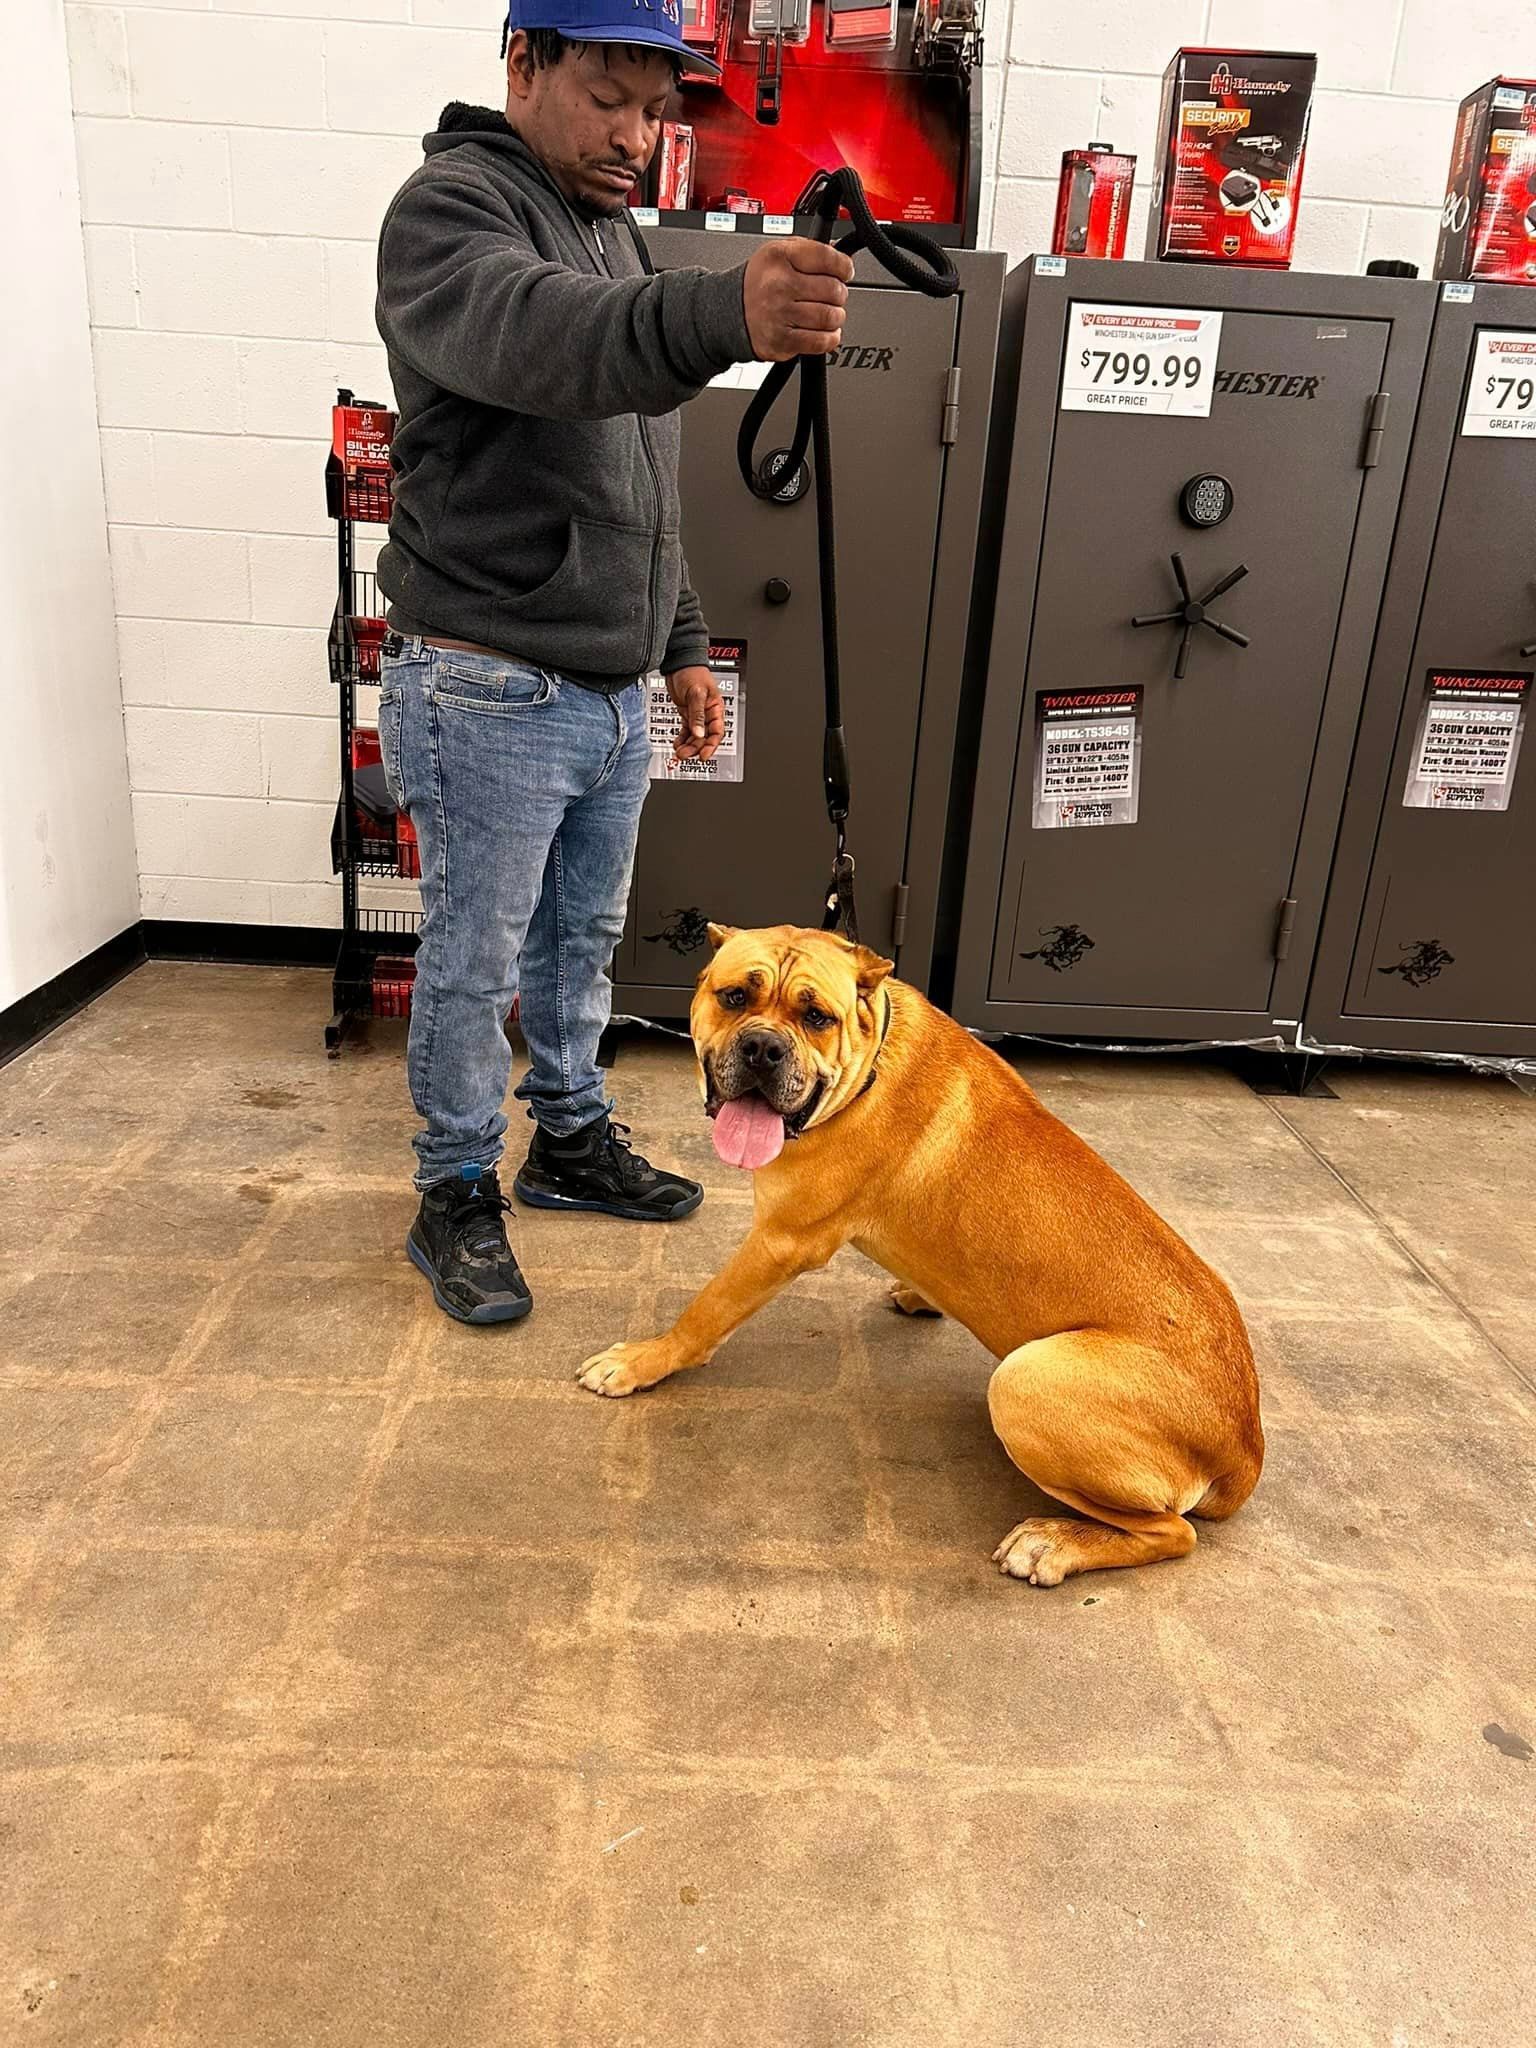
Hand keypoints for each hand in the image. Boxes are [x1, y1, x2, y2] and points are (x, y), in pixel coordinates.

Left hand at [666, 665, 724, 760]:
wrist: (679, 663)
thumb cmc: (692, 671)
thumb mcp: (696, 693)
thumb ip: (697, 714)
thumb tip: (699, 733)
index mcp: (716, 708)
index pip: (717, 732)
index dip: (711, 745)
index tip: (703, 756)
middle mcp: (708, 714)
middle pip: (705, 737)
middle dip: (695, 748)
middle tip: (685, 755)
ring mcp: (697, 714)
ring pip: (695, 736)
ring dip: (688, 746)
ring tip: (679, 753)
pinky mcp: (687, 713)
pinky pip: (687, 730)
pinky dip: (682, 739)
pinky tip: (677, 744)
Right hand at [742, 237, 854, 361]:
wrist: (731, 312)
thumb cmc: (759, 283)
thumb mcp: (778, 252)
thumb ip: (809, 250)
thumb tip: (840, 253)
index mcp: (779, 257)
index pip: (827, 258)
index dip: (844, 266)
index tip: (845, 272)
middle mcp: (779, 285)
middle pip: (833, 289)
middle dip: (839, 294)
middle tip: (833, 295)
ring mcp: (780, 314)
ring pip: (830, 317)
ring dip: (836, 317)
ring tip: (828, 313)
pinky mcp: (782, 341)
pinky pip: (820, 341)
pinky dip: (830, 338)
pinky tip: (825, 331)